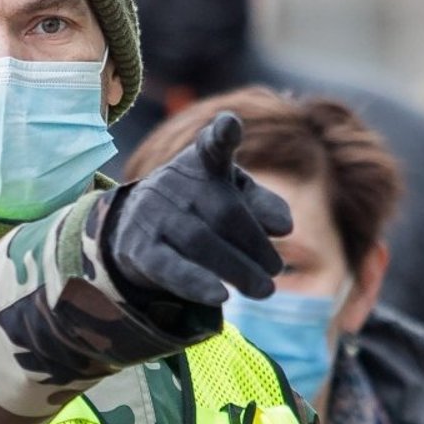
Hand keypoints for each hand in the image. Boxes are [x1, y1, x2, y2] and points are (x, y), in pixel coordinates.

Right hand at [105, 111, 292, 305]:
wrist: (137, 227)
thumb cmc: (201, 207)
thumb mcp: (234, 197)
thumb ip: (263, 205)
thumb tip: (285, 227)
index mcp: (203, 162)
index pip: (213, 145)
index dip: (222, 135)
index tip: (230, 126)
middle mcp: (174, 182)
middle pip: (223, 212)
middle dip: (254, 244)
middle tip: (275, 269)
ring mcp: (153, 214)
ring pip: (200, 242)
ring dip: (237, 269)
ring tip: (265, 289)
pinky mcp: (139, 248)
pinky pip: (170, 267)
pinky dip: (196, 282)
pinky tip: (220, 297)